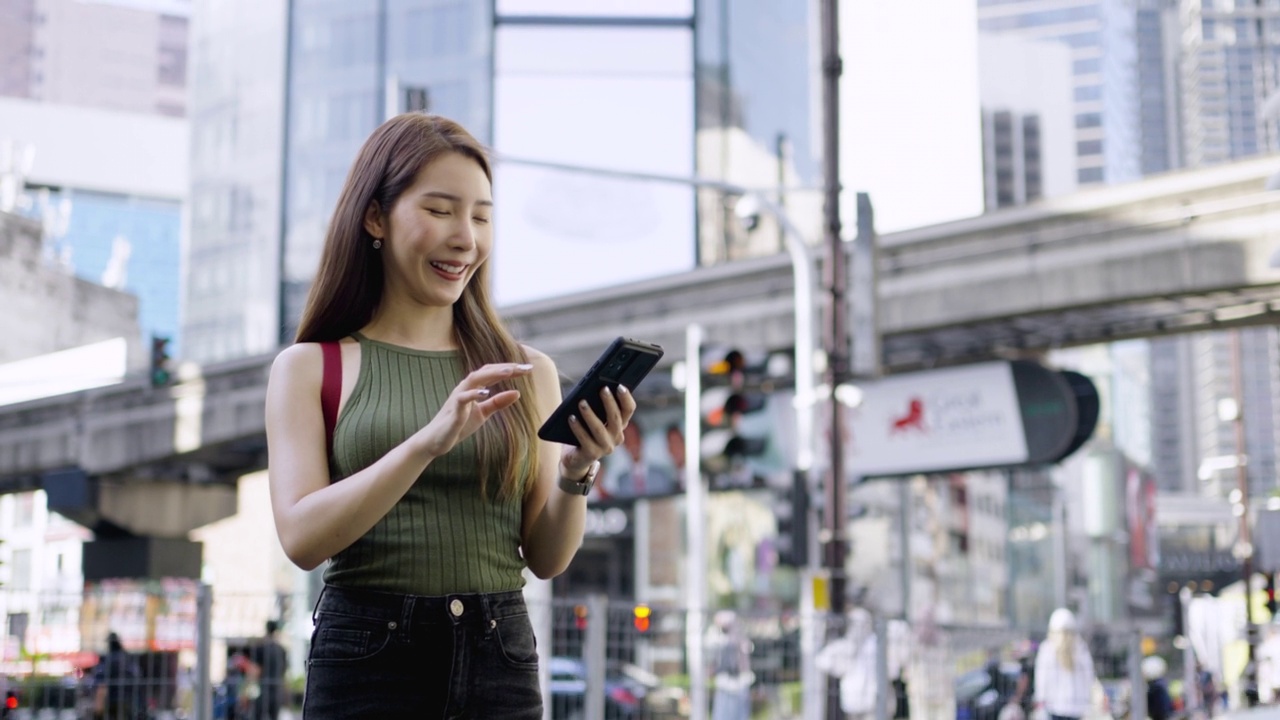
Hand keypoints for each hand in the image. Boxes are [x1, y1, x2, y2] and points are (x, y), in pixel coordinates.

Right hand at [415, 362, 532, 458]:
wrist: (436, 441)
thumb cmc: (458, 425)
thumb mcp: (483, 413)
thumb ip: (497, 403)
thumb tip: (517, 393)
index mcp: (473, 388)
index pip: (492, 373)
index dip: (510, 369)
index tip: (528, 369)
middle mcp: (465, 388)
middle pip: (486, 371)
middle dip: (506, 368)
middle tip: (525, 368)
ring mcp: (458, 397)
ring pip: (474, 379)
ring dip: (492, 374)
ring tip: (509, 372)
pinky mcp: (453, 411)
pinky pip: (462, 399)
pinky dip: (474, 394)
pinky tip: (486, 392)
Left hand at [560, 385, 636, 475]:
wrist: (576, 458)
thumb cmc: (585, 432)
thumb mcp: (594, 419)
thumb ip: (597, 407)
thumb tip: (591, 390)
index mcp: (620, 425)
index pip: (629, 410)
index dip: (626, 398)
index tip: (620, 386)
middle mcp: (616, 437)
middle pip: (616, 418)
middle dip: (609, 402)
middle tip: (602, 389)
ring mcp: (605, 447)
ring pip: (599, 428)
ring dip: (590, 414)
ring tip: (582, 402)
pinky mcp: (592, 454)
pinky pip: (584, 438)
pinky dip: (577, 427)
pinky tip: (571, 418)